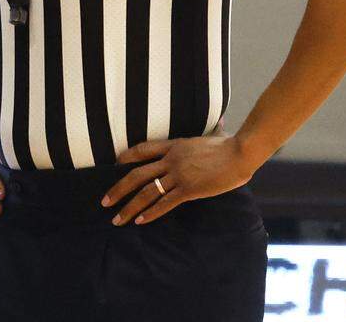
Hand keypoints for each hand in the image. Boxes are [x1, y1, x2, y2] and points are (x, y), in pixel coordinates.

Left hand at [100, 128, 257, 225]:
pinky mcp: (189, 189)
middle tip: (105, 201)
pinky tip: (140, 221)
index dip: (125, 158)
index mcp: (173, 145)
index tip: (114, 166)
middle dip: (117, 189)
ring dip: (129, 207)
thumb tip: (219, 123)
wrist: (240, 152)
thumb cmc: (229, 145)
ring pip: (146, 192)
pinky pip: (165, 203)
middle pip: (136, 174)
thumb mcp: (211, 135)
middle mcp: (170, 159)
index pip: (142, 149)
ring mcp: (178, 175)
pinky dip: (150, 213)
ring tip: (117, 218)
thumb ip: (208, 132)